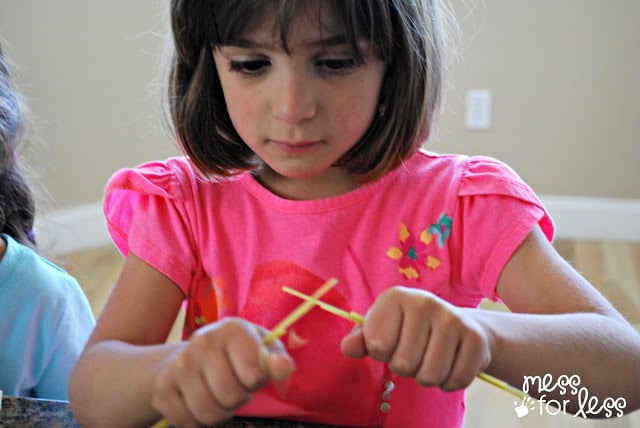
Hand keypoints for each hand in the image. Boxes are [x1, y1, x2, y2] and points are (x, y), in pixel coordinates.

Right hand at [151, 317, 293, 427]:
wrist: (187, 358)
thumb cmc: (236, 355)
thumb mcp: (261, 350)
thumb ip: (277, 358)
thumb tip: (283, 367)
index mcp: (233, 329)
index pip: (254, 372)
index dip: (256, 381)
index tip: (251, 374)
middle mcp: (203, 342)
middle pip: (231, 396)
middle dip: (237, 399)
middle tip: (233, 387)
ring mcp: (180, 365)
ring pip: (208, 413)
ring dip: (219, 412)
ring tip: (217, 395)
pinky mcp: (163, 388)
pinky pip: (188, 422)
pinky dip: (197, 421)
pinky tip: (198, 401)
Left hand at [341, 286, 491, 390]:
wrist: (458, 326)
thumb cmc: (409, 330)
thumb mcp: (381, 330)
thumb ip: (360, 340)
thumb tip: (347, 348)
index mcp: (395, 297)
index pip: (377, 347)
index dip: (382, 354)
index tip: (392, 342)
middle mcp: (424, 302)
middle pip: (403, 365)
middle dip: (406, 368)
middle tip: (415, 353)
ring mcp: (452, 318)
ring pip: (429, 376)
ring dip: (426, 377)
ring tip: (429, 359)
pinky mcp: (476, 338)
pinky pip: (455, 381)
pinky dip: (449, 382)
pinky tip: (449, 363)